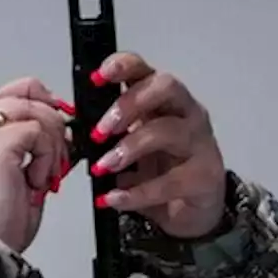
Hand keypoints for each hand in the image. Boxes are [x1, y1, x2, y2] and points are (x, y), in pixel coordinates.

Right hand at [0, 77, 72, 253]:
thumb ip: (21, 154)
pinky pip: (36, 131)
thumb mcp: (6, 183)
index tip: (52, 122)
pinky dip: (48, 155)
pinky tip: (39, 182)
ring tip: (47, 175)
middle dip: (48, 113)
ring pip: (29, 107)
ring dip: (51, 139)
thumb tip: (55, 138)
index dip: (31, 103)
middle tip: (62, 143)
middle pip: (14, 92)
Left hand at [86, 53, 227, 238]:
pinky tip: (114, 199)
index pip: (145, 69)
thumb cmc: (162, 171)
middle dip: (129, 103)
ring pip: (167, 131)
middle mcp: (186, 113)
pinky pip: (169, 181)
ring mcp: (199, 143)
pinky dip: (136, 193)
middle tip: (99, 131)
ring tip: (103, 167)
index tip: (97, 78)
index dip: (123, 66)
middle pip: (164, 87)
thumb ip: (110, 135)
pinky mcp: (204, 176)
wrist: (192, 212)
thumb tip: (73, 134)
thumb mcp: (133, 147)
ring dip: (129, 147)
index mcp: (163, 101)